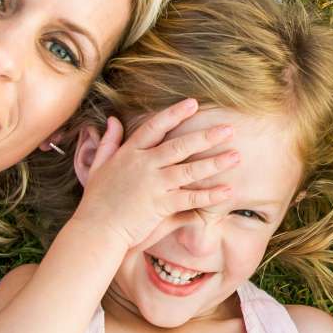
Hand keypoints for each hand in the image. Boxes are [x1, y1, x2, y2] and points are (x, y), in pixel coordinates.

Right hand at [68, 99, 238, 255]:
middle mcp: (144, 165)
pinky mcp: (161, 205)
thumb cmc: (96, 200)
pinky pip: (191, 198)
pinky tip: (227, 191)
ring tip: (236, 156)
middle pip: (180, 146)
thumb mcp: (98, 165)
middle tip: (229, 129)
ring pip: (190, 170)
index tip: (193, 103)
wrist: (96, 229)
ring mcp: (154, 185)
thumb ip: (108, 142)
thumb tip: (114, 120)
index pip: (155, 127)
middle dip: (206, 137)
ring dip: (215, 163)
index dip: (174, 114)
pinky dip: (209, 195)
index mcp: (129, 153)